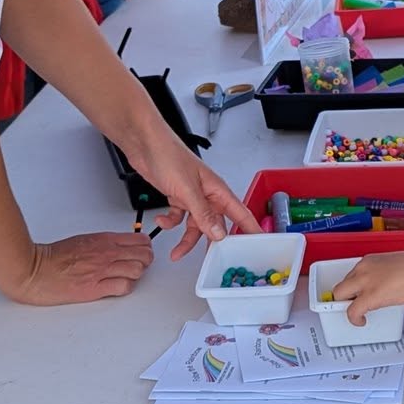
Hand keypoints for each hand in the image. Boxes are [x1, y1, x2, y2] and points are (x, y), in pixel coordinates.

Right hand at [18, 233, 154, 304]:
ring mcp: (102, 271)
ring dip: (136, 275)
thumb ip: (102, 244)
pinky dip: (125, 288)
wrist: (34, 269)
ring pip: (138, 270)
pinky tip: (116, 287)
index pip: (140, 240)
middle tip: (136, 266)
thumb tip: (116, 247)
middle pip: (144, 255)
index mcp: (103, 240)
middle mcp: (106, 253)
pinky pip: (124, 287)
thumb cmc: (52, 257)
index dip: (144, 248)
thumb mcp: (82, 241)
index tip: (140, 253)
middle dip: (144, 262)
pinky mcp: (95, 288)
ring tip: (125, 278)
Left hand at [128, 124, 258, 258]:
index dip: (251, 229)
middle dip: (211, 242)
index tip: (259, 244)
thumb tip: (218, 233)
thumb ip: (203, 213)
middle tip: (211, 260)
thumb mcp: (188, 189)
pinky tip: (163, 220)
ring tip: (177, 251)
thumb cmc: (169, 155)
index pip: (240, 213)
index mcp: (217, 190)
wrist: (144, 144)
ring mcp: (192, 196)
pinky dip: (170, 222)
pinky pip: (178, 217)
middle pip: (216, 224)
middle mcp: (207, 194)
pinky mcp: (177, 196)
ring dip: (186, 238)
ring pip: (195, 225)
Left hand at [332, 251, 403, 324]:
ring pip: (340, 295)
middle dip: (345, 296)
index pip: (352, 274)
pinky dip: (354, 319)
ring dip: (346, 305)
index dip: (354, 287)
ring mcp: (364, 282)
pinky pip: (352, 311)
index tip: (359, 293)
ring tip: (357, 313)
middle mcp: (362, 269)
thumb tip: (388, 286)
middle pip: (341, 284)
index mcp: (369, 261)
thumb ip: (386, 275)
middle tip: (354, 305)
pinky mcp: (368, 296)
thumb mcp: (396, 267)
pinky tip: (360, 321)